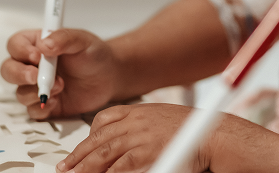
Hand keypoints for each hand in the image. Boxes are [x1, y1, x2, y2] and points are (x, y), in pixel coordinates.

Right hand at [0, 28, 121, 118]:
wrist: (109, 76)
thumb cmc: (94, 54)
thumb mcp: (82, 40)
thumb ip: (64, 38)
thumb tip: (44, 45)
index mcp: (36, 45)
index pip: (15, 44)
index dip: (21, 51)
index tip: (36, 56)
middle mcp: (32, 66)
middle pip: (8, 70)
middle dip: (18, 74)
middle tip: (36, 77)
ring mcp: (37, 87)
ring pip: (19, 93)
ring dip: (35, 92)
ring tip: (60, 86)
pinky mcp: (46, 105)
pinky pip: (32, 111)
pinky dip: (40, 108)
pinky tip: (56, 102)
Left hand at [57, 103, 210, 172]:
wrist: (213, 133)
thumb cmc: (192, 129)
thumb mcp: (161, 119)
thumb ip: (141, 127)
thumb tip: (126, 142)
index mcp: (137, 110)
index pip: (103, 120)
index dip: (87, 137)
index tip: (79, 149)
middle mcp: (135, 121)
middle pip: (98, 138)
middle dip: (78, 155)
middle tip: (66, 167)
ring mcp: (139, 137)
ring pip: (103, 153)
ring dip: (85, 166)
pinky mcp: (146, 153)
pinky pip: (120, 166)